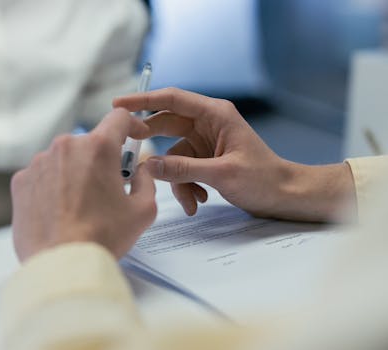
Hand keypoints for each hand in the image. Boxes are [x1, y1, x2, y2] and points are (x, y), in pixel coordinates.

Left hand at [11, 108, 156, 261]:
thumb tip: (141, 170)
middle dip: (103, 158)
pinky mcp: (22, 181)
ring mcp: (39, 163)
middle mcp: (66, 147)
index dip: (132, 124)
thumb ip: (146, 181)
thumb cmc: (103, 237)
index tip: (135, 137)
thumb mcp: (142, 210)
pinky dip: (54, 185)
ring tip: (82, 204)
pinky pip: (44, 174)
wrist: (61, 265)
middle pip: (90, 142)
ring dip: (77, 172)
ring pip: (66, 158)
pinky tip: (61, 210)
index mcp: (98, 148)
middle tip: (109, 185)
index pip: (118, 118)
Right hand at [114, 88, 355, 221]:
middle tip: (131, 155)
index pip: (172, 99)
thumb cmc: (263, 179)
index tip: (118, 104)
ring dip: (177, 179)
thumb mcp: (222, 174)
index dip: (143, 100)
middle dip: (151, 143)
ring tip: (192, 200)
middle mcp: (207, 124)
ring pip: (173, 154)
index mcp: (215, 114)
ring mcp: (205, 142)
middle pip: (166, 125)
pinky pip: (182, 169)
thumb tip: (149, 165)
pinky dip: (186, 186)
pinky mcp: (204, 159)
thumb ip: (184, 169)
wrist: (283, 196)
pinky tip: (199, 201)